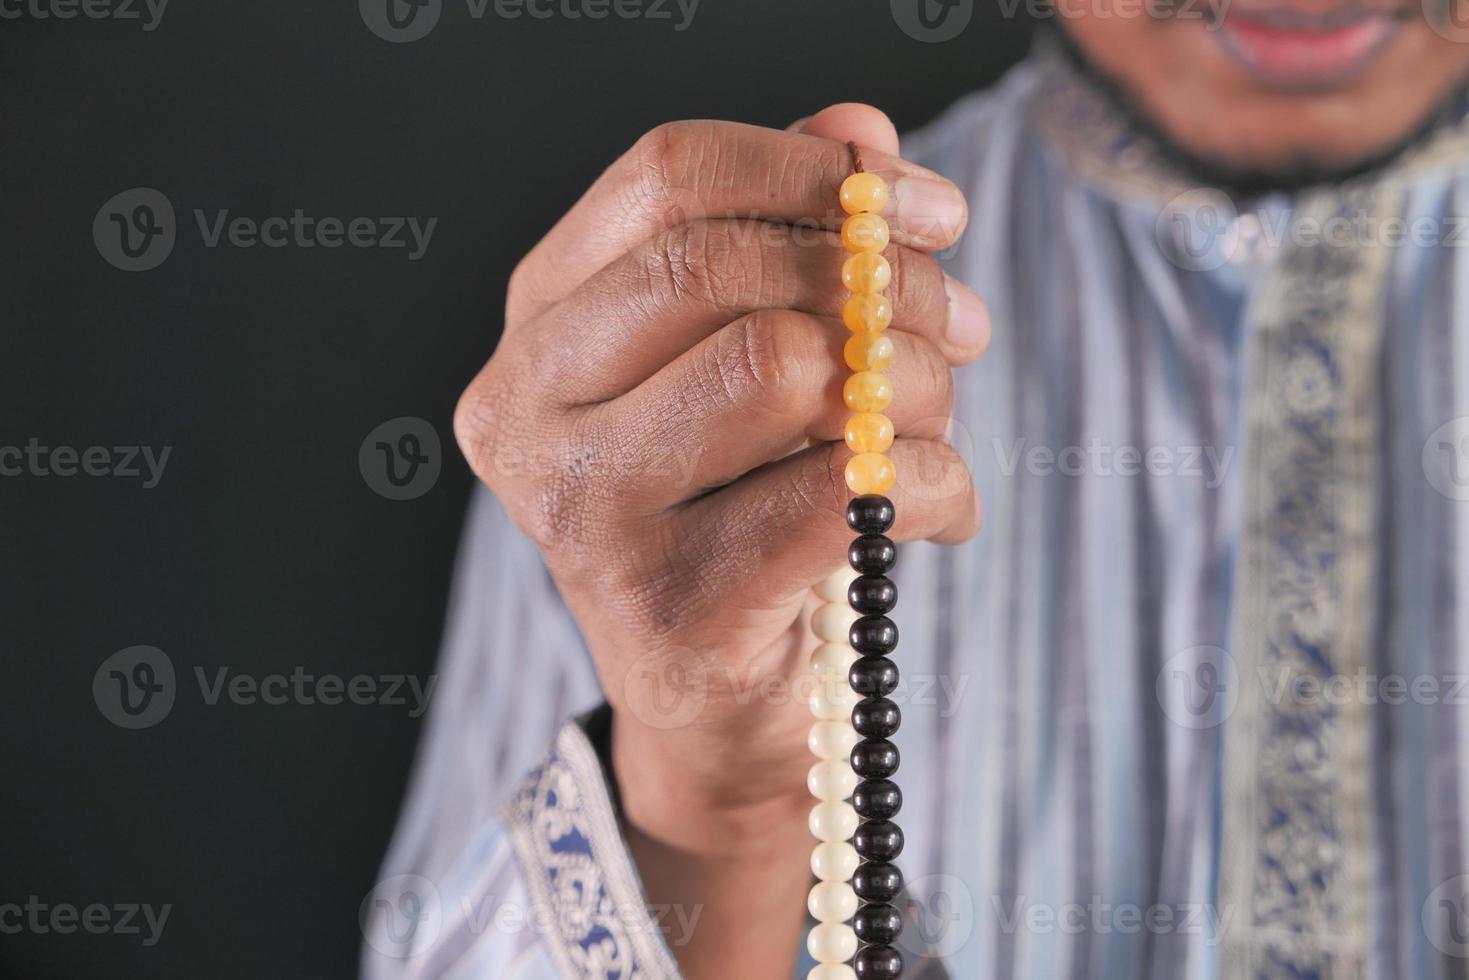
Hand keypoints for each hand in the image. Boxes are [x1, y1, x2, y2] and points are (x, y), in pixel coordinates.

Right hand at [453, 103, 987, 975]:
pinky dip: (935, 484)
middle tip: (960, 322)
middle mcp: (526, 411)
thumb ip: (786, 234)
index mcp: (538, 323)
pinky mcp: (668, 608)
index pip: (666, 179)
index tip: (926, 208)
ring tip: (936, 421)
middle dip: (884, 282)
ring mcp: (583, 517)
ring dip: (915, 385)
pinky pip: (846, 492)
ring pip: (789, 370)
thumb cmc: (730, 504)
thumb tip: (863, 131)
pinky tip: (940, 506)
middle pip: (721, 267)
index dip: (813, 172)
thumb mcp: (739, 357)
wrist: (706, 700)